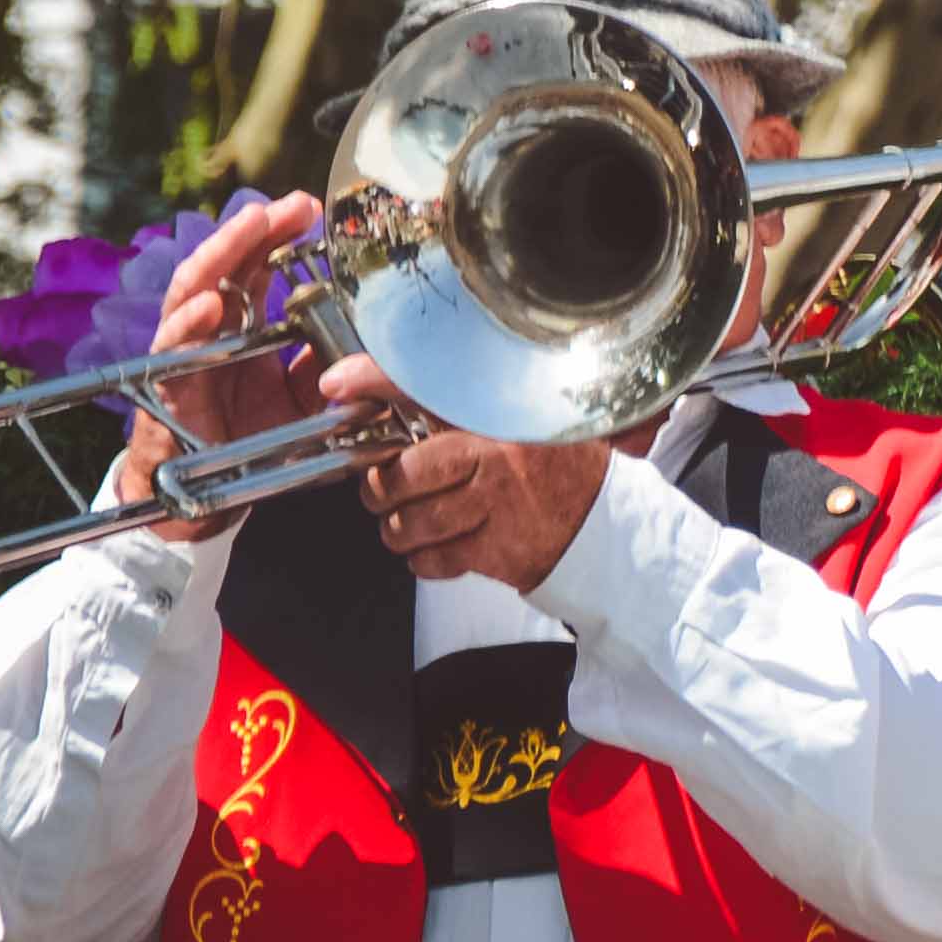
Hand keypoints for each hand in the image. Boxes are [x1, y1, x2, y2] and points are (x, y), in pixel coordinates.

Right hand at [100, 195, 337, 539]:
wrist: (206, 496)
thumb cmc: (251, 439)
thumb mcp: (306, 400)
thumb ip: (327, 366)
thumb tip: (368, 337)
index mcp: (243, 325)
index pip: (258, 268)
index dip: (279, 236)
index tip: (310, 210)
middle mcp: (211, 331)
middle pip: (227, 267)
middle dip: (255, 231)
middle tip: (287, 206)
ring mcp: (186, 354)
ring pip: (193, 292)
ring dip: (220, 257)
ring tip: (247, 227)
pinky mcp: (169, 385)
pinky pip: (174, 349)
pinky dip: (189, 323)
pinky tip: (209, 303)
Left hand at [336, 360, 617, 589]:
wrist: (606, 527)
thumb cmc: (554, 470)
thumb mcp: (516, 422)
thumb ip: (456, 409)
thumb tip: (370, 392)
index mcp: (500, 414)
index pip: (426, 386)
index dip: (374, 381)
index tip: (336, 384)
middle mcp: (498, 453)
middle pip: (401, 473)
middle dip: (381, 490)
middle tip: (385, 489)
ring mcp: (497, 504)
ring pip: (409, 523)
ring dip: (399, 530)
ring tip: (413, 523)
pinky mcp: (497, 550)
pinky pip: (431, 560)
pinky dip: (424, 560)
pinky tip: (440, 547)